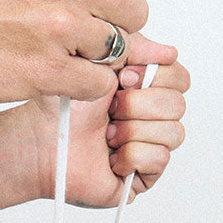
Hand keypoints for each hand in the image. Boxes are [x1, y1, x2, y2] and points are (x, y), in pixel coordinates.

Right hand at [0, 0, 147, 103]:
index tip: (86, 6)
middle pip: (133, 10)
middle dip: (111, 25)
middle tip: (76, 36)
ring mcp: (62, 26)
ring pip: (119, 49)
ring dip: (94, 58)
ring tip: (59, 57)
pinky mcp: (48, 71)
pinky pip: (99, 84)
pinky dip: (82, 87)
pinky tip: (55, 79)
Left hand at [0, 33, 188, 210]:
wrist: (42, 142)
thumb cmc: (64, 108)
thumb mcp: (101, 64)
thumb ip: (135, 48)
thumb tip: (170, 52)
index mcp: (146, 89)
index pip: (180, 78)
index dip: (154, 77)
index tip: (122, 78)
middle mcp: (152, 117)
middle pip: (177, 104)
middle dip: (137, 105)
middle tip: (109, 110)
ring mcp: (150, 146)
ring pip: (173, 133)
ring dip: (131, 131)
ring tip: (106, 135)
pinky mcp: (143, 174)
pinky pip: (159, 159)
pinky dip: (130, 156)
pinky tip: (110, 157)